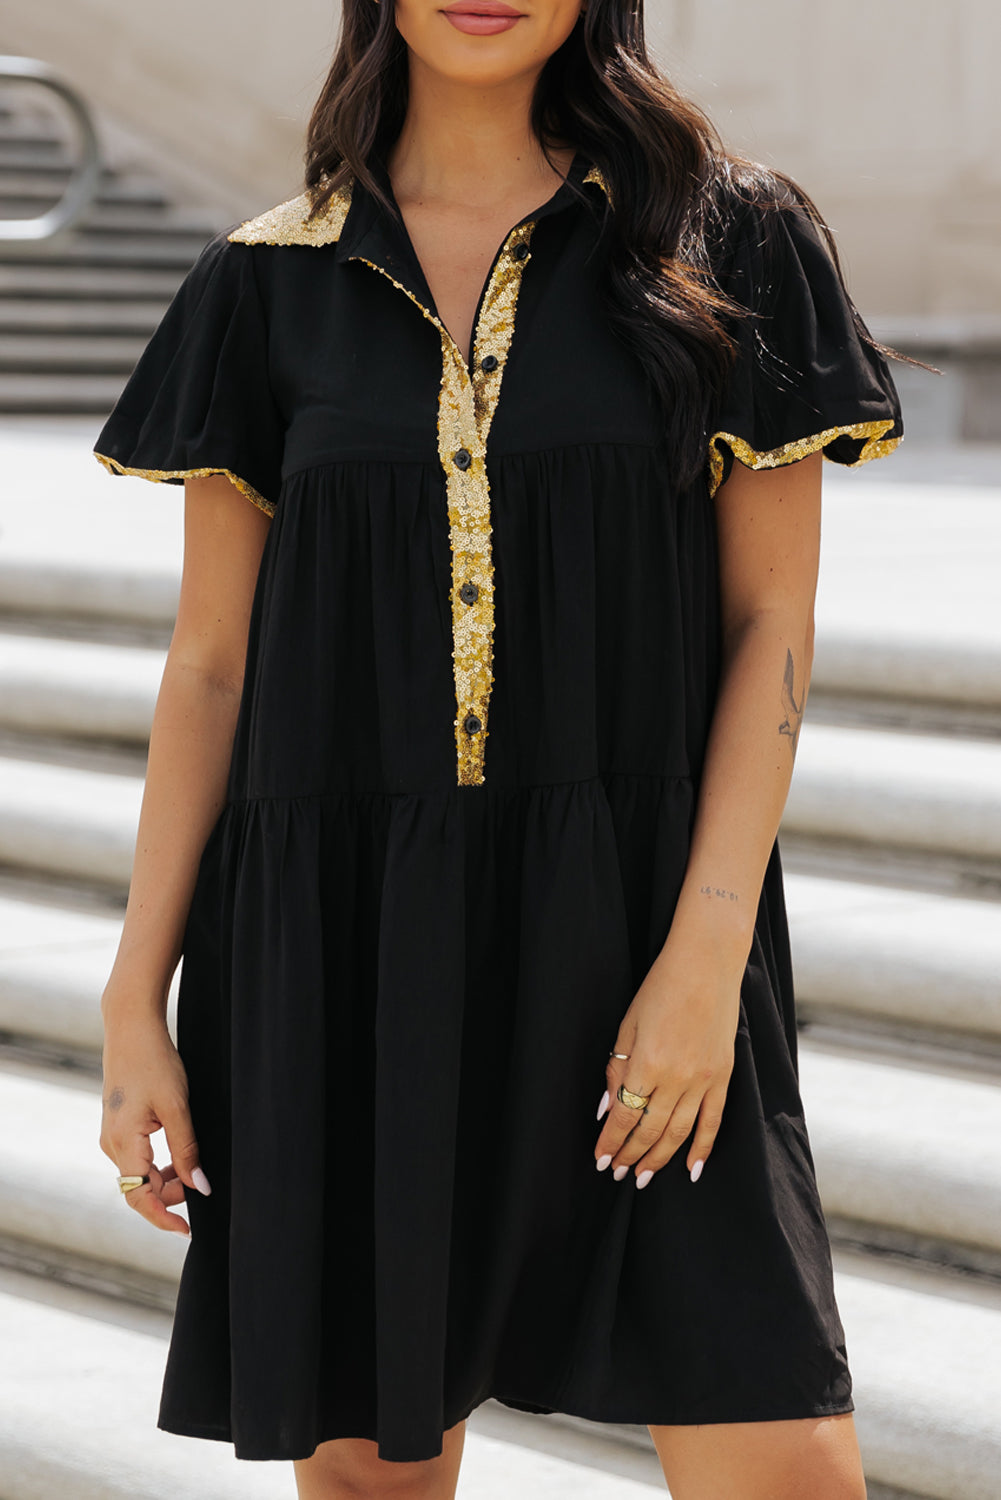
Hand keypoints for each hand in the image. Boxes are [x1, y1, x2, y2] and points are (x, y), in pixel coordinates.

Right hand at [99, 1004, 210, 1235]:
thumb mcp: (177, 1108)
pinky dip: (157, 1165)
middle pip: (138, 1188)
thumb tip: (199, 1188)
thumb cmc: (155, 1063)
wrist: (132, 1029)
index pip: (138, 1197)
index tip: (186, 1229)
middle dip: (169, 1196)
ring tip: (193, 1170)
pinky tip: (178, 1157)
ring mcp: (112, 1135)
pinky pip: (136, 1158)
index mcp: (124, 1143)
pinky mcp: (118, 1127)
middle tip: (200, 1188)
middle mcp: (111, 1144)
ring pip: (138, 1174)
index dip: (162, 1217)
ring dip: (164, 1180)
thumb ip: (187, 1151)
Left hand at [593, 936, 741, 1187]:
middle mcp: (677, 1078)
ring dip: (659, 1159)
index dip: (611, 1142)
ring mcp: (704, 1080)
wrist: (706, 965)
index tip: (601, 1159)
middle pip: (650, 1130)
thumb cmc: (661, 988)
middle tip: (618, 1174)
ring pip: (679, 1133)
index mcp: (648, 1064)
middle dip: (631, 1156)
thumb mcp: (627, 1025)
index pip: (625, 1116)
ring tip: (644, 1178)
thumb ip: (617, 1070)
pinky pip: (713, 1121)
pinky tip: (691, 1169)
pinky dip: (702, 1148)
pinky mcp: (724, 1076)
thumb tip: (607, 1109)